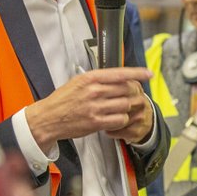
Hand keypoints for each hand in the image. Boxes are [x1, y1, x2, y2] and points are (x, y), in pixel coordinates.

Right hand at [26, 67, 150, 149]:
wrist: (48, 118)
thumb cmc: (63, 100)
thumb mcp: (78, 82)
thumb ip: (98, 79)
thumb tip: (119, 77)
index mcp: (90, 78)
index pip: (120, 73)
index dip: (137, 73)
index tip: (148, 74)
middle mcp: (94, 91)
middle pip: (127, 89)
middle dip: (133, 93)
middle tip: (131, 96)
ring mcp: (95, 107)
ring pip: (126, 105)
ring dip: (127, 108)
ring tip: (120, 109)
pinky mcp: (96, 122)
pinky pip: (120, 120)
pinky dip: (122, 120)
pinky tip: (115, 119)